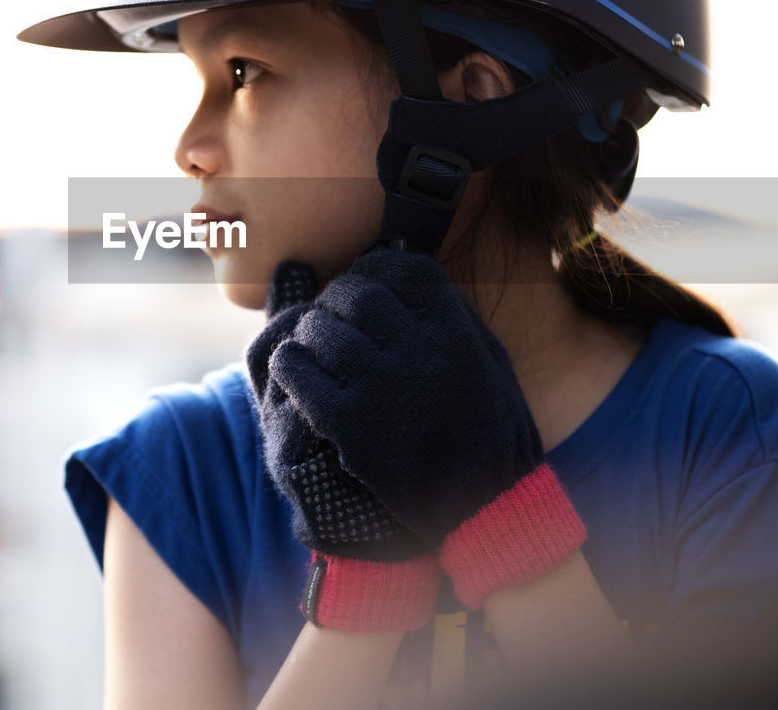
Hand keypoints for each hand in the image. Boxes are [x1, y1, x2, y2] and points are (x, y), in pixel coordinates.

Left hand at [268, 244, 585, 608]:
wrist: (482, 509)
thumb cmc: (487, 431)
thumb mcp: (489, 361)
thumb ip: (453, 314)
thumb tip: (407, 267)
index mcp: (453, 329)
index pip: (401, 269)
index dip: (374, 272)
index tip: (364, 286)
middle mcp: (416, 349)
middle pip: (353, 294)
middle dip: (336, 300)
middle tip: (332, 317)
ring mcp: (378, 384)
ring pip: (317, 328)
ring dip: (309, 333)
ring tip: (314, 349)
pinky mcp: (346, 422)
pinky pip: (296, 369)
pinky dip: (288, 365)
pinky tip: (296, 375)